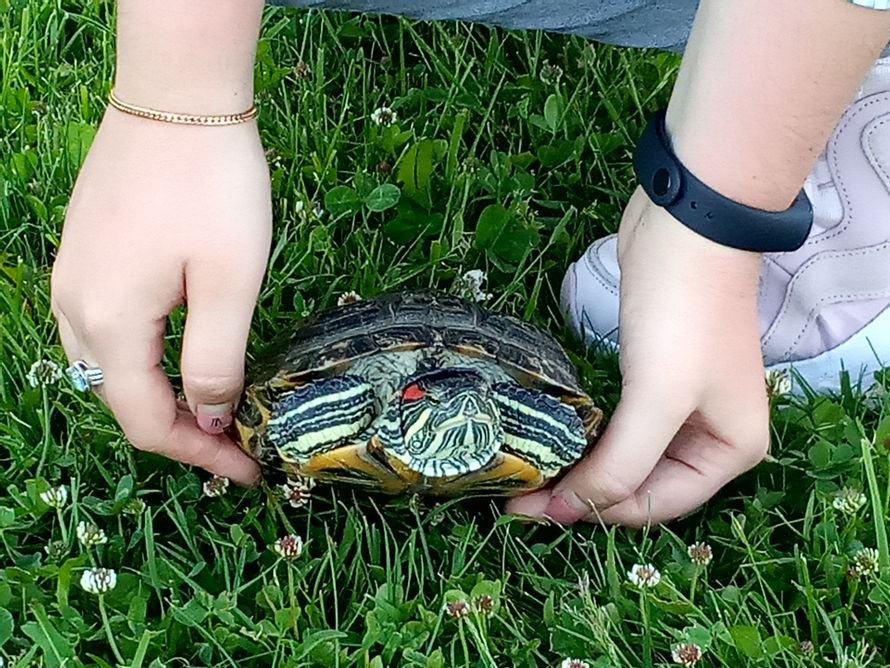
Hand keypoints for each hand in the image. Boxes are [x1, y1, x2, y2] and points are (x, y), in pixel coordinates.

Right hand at [51, 107, 270, 484]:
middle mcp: (75, 306)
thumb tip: (211, 416)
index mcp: (108, 323)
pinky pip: (108, 327)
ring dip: (161, 394)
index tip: (248, 468)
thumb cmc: (212, 186)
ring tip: (215, 405)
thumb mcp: (229, 282)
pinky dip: (146, 356)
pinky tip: (183, 352)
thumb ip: (216, 359)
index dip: (199, 455)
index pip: (146, 422)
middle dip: (180, 428)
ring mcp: (74, 276)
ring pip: (111, 366)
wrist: (178, 96)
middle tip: (237, 438)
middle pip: (121, 398)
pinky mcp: (87, 252)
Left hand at [507, 187, 769, 525]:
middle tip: (519, 494)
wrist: (687, 226)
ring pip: (626, 457)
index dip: (594, 512)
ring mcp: (683, 405)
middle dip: (584, 494)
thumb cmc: (682, 317)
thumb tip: (570, 510)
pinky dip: (589, 436)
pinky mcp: (654, 376)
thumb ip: (620, 464)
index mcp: (729, 453)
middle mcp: (711, 437)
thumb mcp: (658, 399)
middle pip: (640, 486)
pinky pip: (619, 424)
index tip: (529, 509)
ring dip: (582, 467)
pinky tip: (555, 439)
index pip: (654, 505)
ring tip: (528, 475)